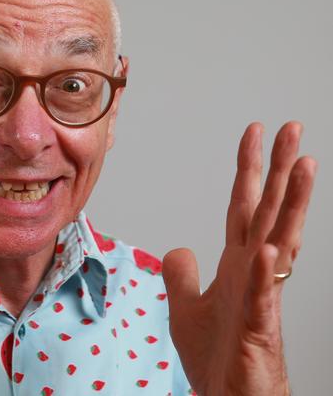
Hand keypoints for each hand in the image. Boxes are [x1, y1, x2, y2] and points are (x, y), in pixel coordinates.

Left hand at [162, 122, 316, 395]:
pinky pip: (262, 293)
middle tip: (292, 128)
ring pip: (280, 240)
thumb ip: (183, 274)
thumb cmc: (218, 357)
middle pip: (269, 210)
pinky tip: (272, 246)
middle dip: (279, 169)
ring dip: (291, 204)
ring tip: (303, 165)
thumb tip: (180, 247)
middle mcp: (253, 271)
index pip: (243, 205)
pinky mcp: (259, 327)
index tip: (254, 134)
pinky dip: (266, 270)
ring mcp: (260, 295)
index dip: (248, 169)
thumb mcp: (186, 307)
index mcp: (236, 263)